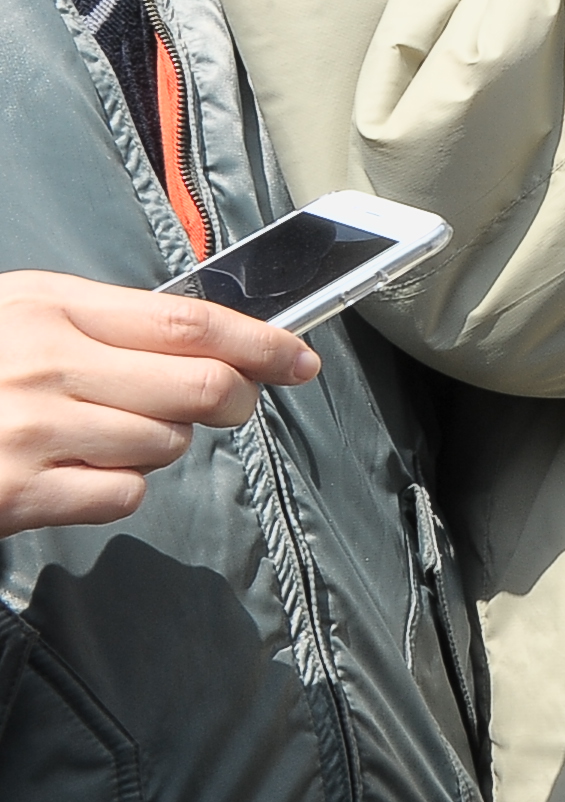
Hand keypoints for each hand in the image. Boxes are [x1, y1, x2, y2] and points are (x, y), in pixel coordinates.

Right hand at [0, 270, 319, 534]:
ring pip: (163, 443)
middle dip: (233, 399)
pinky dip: (114, 489)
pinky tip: (69, 473)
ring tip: (100, 435)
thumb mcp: (17, 317)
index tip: (300, 357)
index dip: (261, 341)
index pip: (189, 321)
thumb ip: (101, 323)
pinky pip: (122, 495)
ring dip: (155, 445)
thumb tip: (206, 339)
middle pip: (198, 385)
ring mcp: (30, 431)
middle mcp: (44, 363)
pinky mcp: (17, 494)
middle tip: (230, 405)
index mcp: (48, 307)